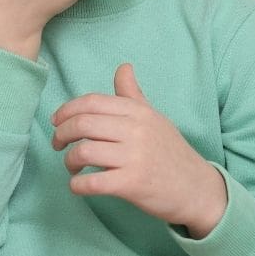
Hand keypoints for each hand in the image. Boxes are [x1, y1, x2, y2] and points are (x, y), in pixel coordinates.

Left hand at [50, 64, 226, 236]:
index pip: (91, 102)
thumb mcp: (153, 118)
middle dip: (61, 134)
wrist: (197, 189)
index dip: (66, 110)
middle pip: (82, 124)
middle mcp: (136, 130)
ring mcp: (134, 157)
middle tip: (58, 145)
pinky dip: (77, 185)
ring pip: (84, 151)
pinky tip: (78, 185)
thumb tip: (123, 66)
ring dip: (69, 161)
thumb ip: (133, 95)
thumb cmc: (170, 152)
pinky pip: (93, 182)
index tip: (57, 122)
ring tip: (72, 167)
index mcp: (138, 112)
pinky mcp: (132, 184)